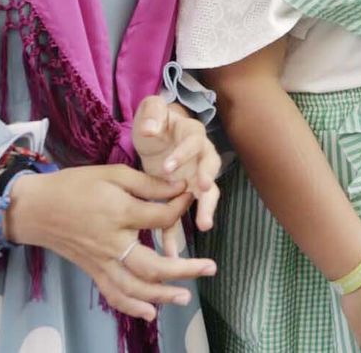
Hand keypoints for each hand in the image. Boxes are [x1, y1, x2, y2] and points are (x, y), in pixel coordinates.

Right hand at [3, 164, 215, 321]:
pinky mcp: (93, 271)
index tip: (189, 195)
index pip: (162, 218)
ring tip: (186, 297)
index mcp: (120, 213)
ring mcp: (102, 261)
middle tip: (211, 267)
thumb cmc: (75, 185)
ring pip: (135, 287)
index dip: (181, 206)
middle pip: (153, 265)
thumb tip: (179, 187)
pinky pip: (113, 294)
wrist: (37, 208)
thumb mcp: (112, 174)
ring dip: (162, 295)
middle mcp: (113, 243)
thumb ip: (147, 183)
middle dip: (184, 269)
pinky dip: (132, 306)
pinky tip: (151, 313)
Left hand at [131, 95, 220, 233]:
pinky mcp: (181, 195)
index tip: (168, 168)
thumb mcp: (152, 109)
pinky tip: (171, 250)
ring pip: (204, 197)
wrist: (156, 133)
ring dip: (203, 211)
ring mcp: (194, 178)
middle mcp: (200, 158)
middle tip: (204, 200)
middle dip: (208, 189)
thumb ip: (153, 113)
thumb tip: (150, 129)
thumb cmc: (156, 120)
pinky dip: (177, 232)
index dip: (183, 155)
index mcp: (193, 135)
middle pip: (210, 173)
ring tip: (203, 226)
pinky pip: (181, 214)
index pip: (193, 143)